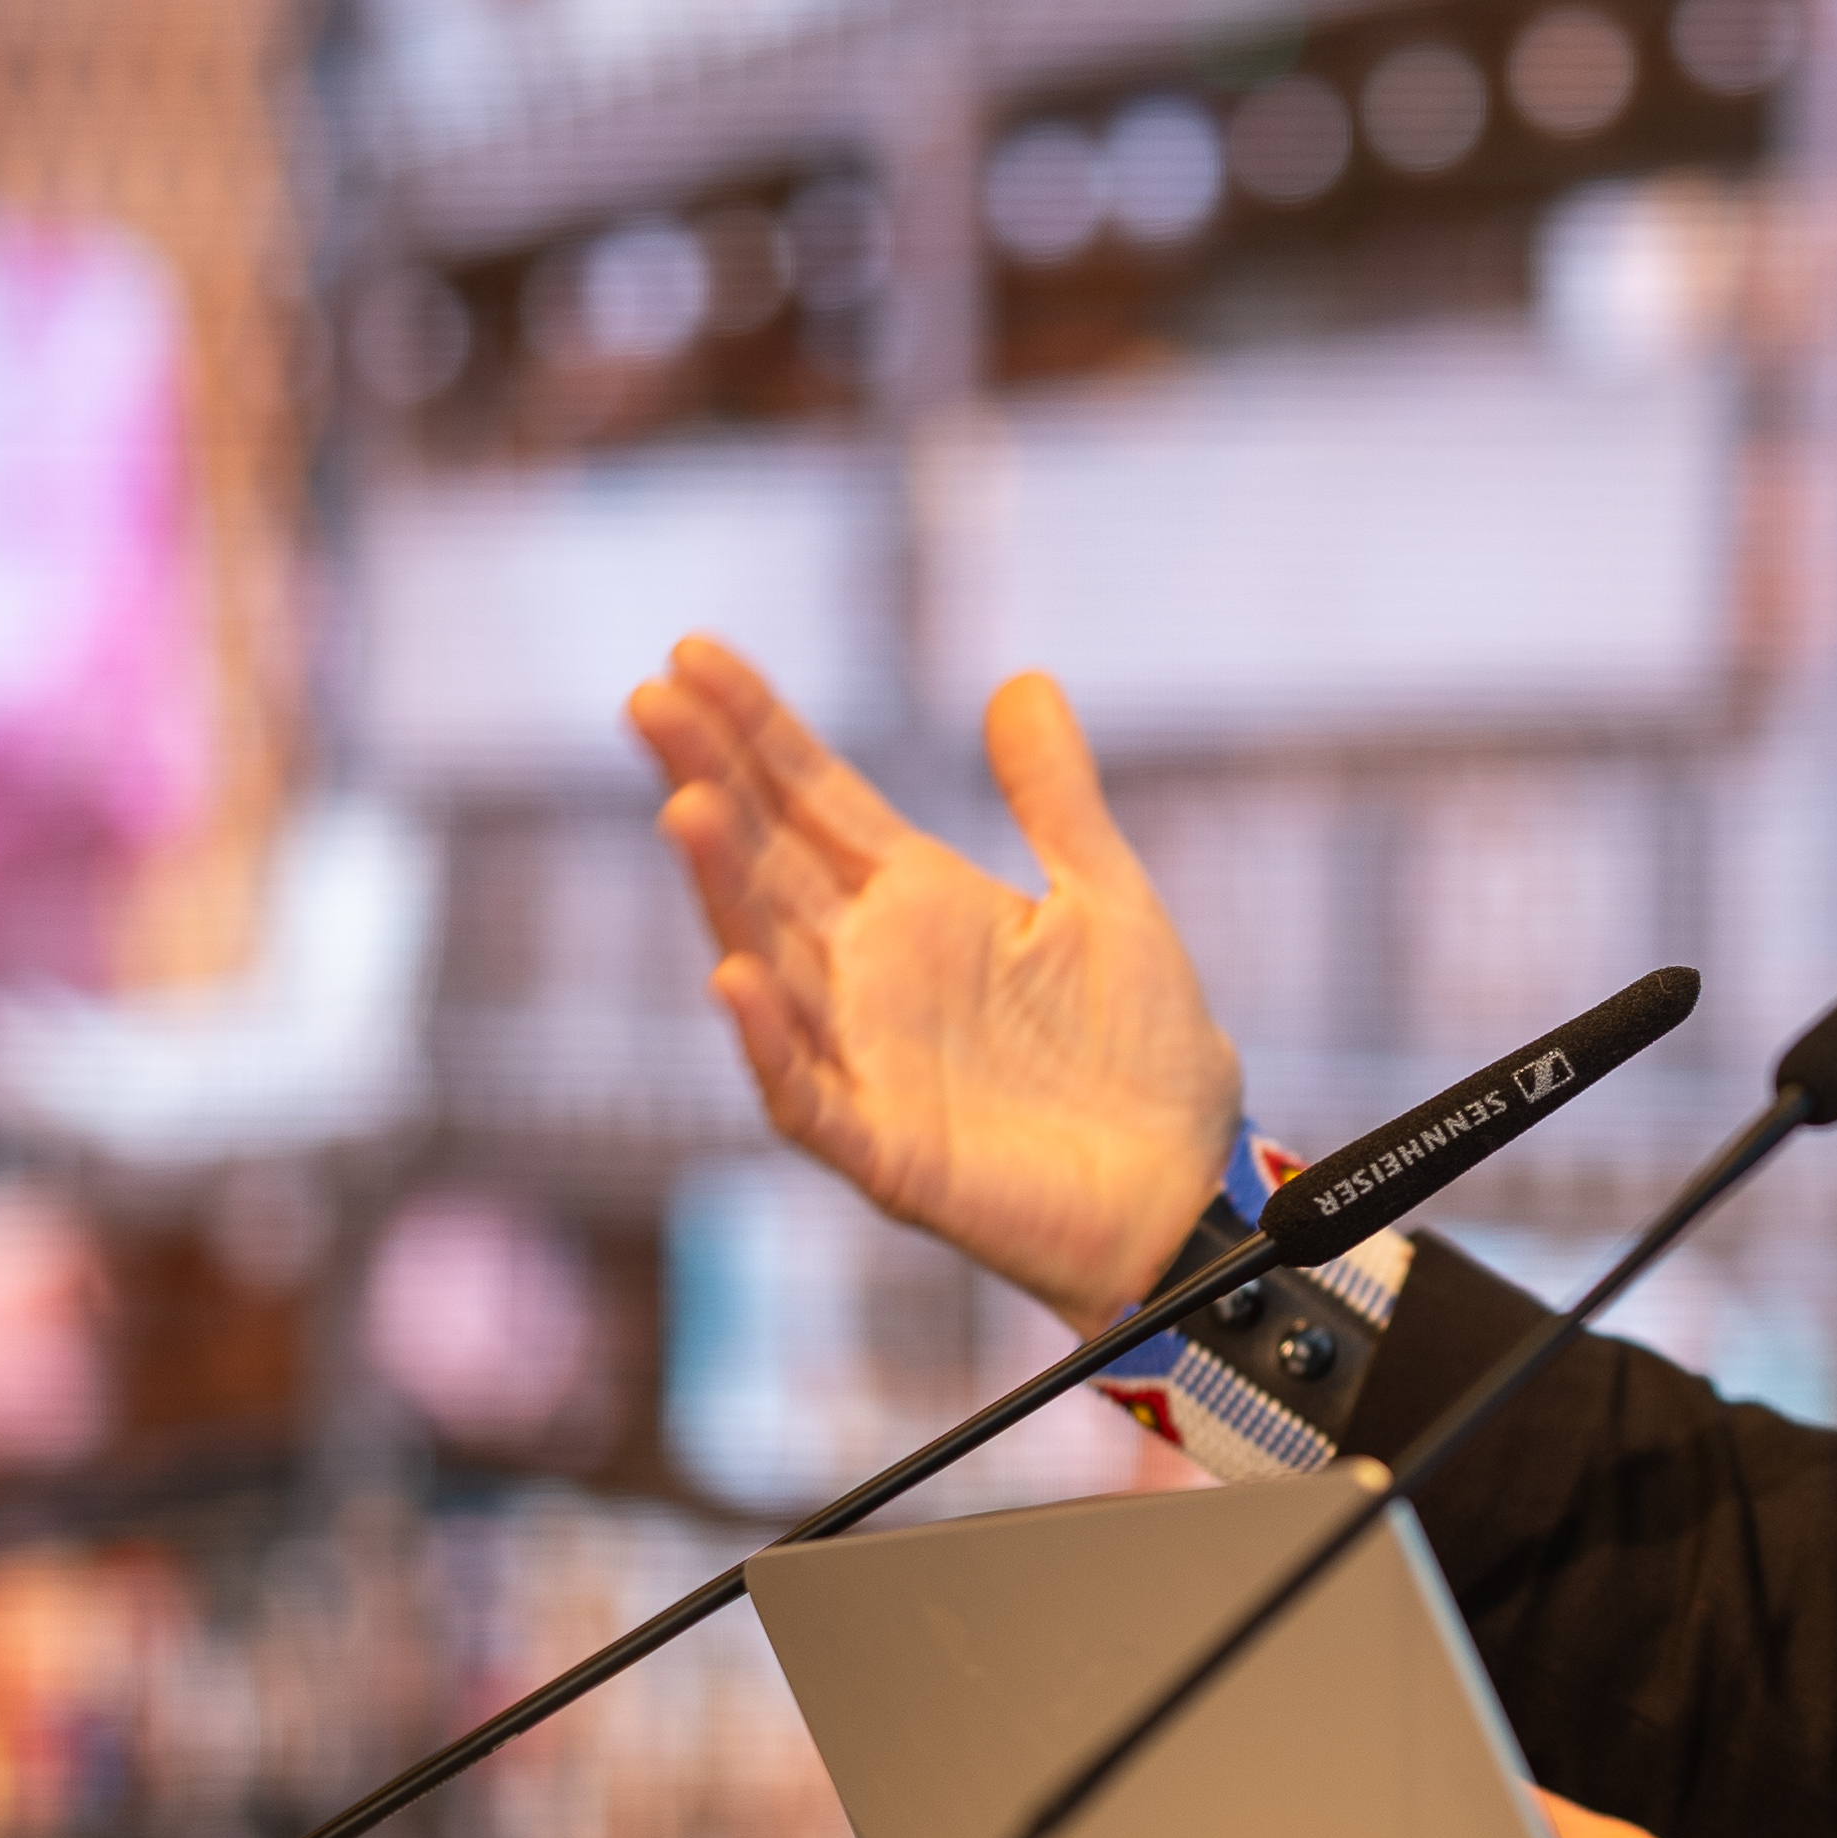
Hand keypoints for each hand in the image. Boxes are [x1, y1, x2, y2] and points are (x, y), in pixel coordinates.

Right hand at [627, 647, 1242, 1326]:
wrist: (1186, 1183)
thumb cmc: (1142, 1052)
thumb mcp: (1107, 898)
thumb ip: (1055, 798)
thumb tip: (1021, 680)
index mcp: (916, 903)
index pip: (813, 798)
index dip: (755, 729)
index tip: (693, 654)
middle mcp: (868, 971)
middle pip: (768, 862)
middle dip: (709, 780)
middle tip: (650, 699)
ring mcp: (865, 1057)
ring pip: (768, 962)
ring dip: (722, 890)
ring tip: (683, 804)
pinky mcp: (884, 1147)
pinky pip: (806, 1093)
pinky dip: (769, 1040)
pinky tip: (735, 978)